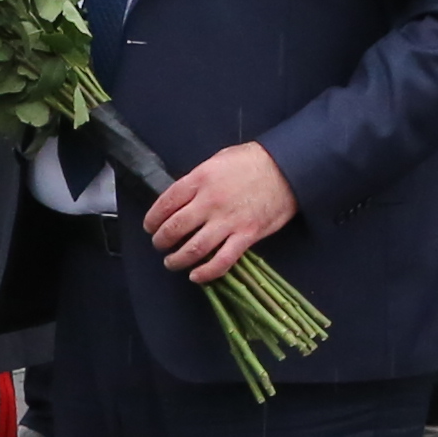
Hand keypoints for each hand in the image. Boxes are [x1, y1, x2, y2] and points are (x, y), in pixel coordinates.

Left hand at [143, 141, 298, 280]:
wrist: (287, 167)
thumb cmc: (251, 161)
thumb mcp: (217, 160)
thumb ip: (197, 180)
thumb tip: (180, 198)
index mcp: (199, 179)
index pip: (165, 204)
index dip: (152, 219)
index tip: (150, 227)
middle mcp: (209, 202)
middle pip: (174, 229)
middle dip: (161, 241)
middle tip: (160, 245)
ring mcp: (228, 221)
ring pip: (194, 249)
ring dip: (177, 260)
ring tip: (172, 262)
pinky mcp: (246, 236)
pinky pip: (222, 260)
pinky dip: (206, 273)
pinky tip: (196, 276)